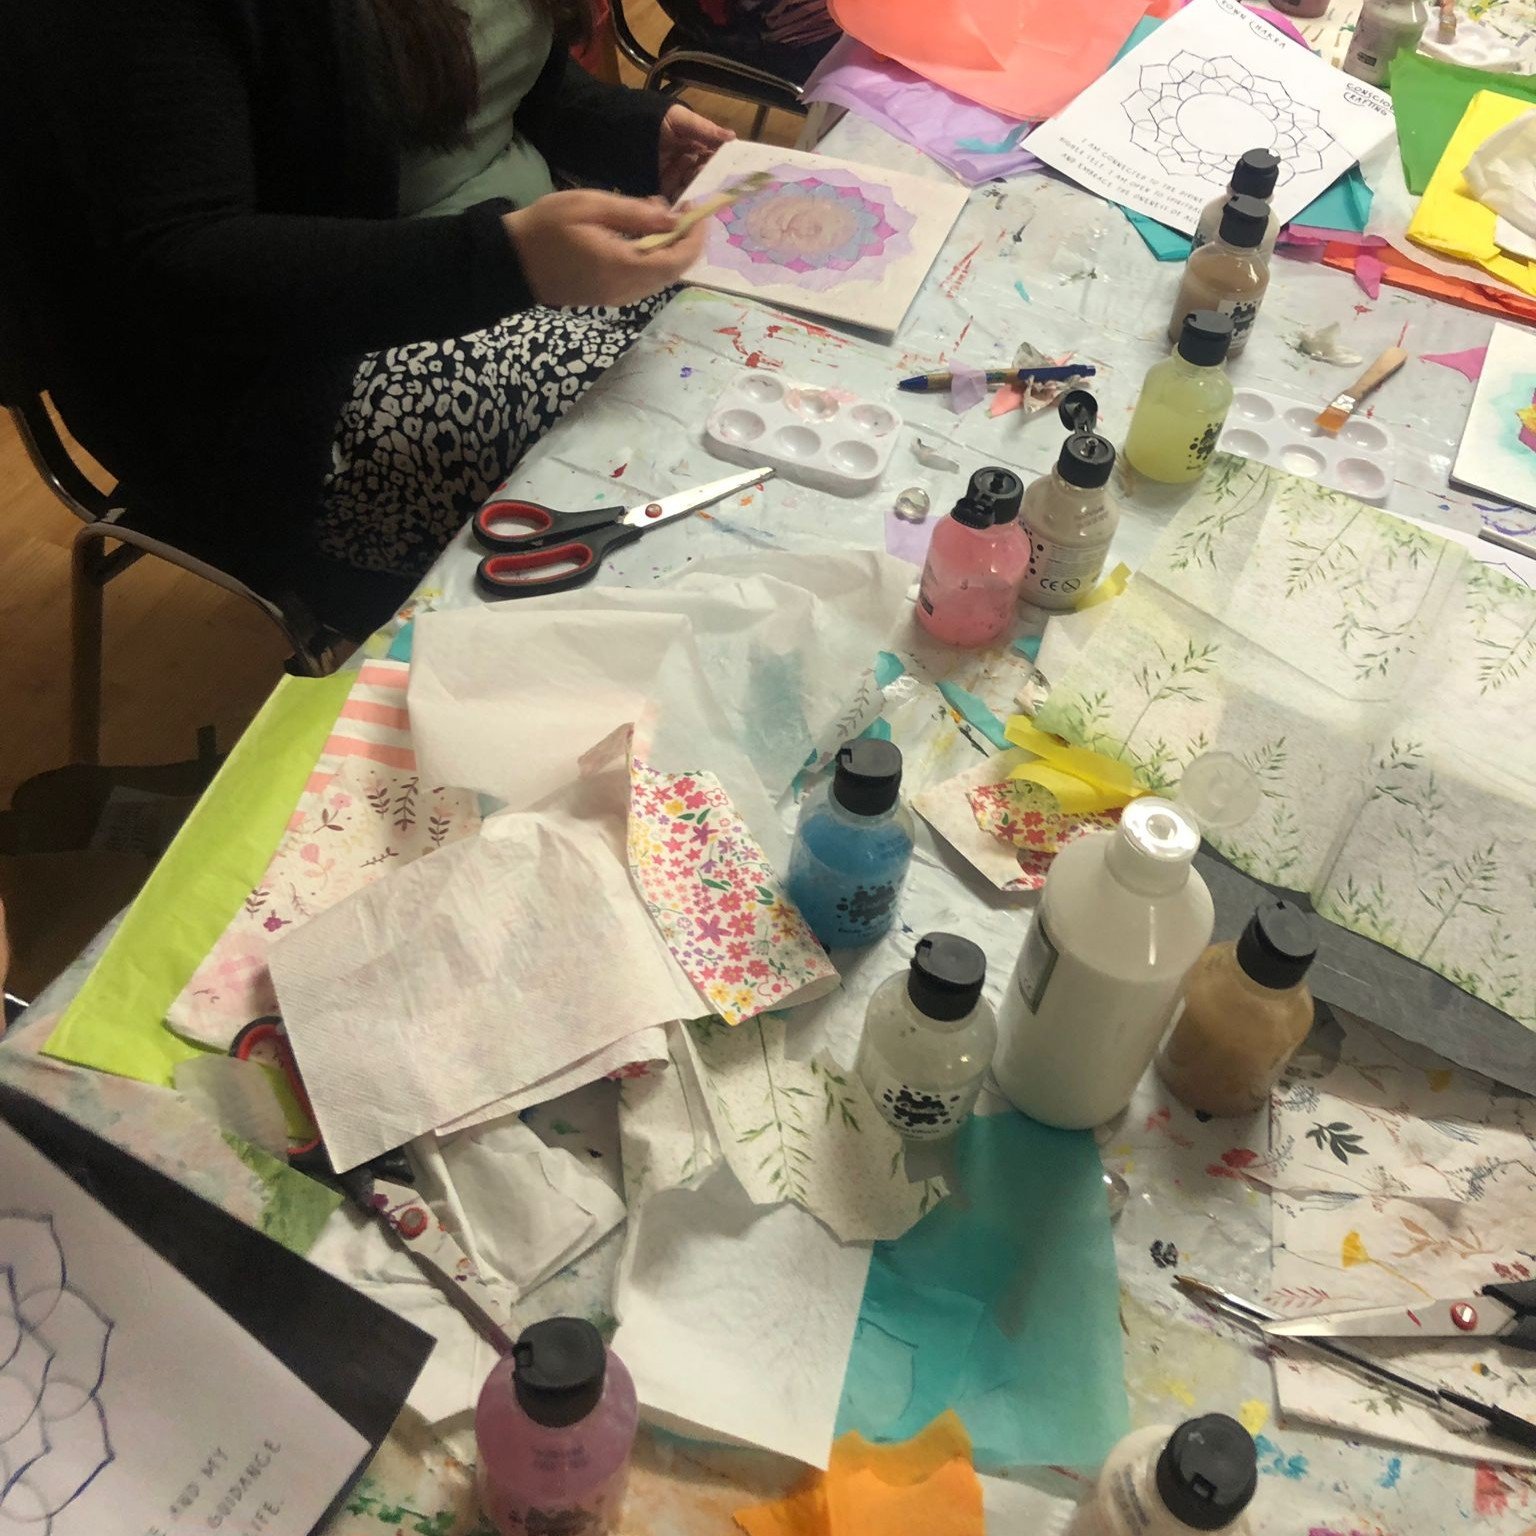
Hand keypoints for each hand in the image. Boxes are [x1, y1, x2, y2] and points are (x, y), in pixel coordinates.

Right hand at [502, 189, 706, 307]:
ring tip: (665, 221)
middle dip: (687, 243)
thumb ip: (634, 213)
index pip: (677, 259)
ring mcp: (619, 298)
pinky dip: (655, 262)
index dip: (694, 236)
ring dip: (672, 253)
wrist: (513, 262)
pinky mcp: (611, 298)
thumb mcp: (590, 206)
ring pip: (661, 279)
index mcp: (623, 266)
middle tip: (684, 213)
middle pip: (674, 272)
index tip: (697, 210)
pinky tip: (646, 239)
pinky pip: (645, 282)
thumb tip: (672, 219)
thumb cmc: (547, 226)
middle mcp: (627, 289)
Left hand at [658, 105, 733, 200]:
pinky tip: (687, 197)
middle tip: (713, 179)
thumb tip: (733, 137)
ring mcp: (677, 177)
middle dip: (709, 178)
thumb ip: (706, 130)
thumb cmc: (654, 118)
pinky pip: (677, 197)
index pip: (715, 157)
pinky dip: (683, 199)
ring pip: (694, 187)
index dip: (723, 163)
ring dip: (697, 188)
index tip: (731, 168)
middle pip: (706, 176)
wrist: (623, 128)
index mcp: (697, 145)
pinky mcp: (664, 189)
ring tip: (697, 187)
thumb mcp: (682, 119)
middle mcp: (689, 163)